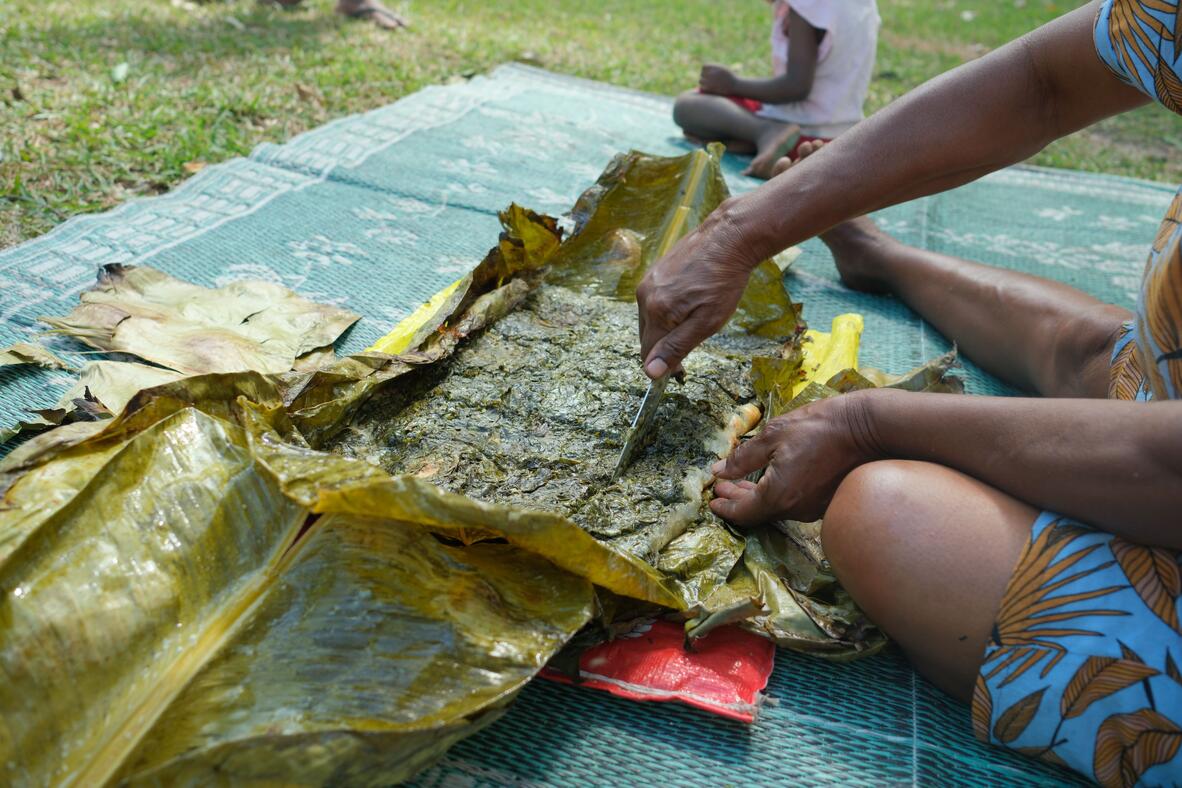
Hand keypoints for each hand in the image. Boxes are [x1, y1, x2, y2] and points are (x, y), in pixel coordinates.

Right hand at [636, 203, 759, 377]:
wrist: (728, 237)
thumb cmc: (724, 282)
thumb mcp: (706, 322)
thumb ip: (676, 347)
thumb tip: (650, 372)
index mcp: (656, 312)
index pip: (648, 353)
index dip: (664, 365)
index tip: (683, 369)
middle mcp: (645, 296)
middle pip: (647, 336)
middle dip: (665, 346)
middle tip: (694, 340)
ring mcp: (648, 280)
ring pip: (650, 318)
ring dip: (666, 326)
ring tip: (694, 316)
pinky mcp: (655, 270)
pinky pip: (654, 300)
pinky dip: (666, 308)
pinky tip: (689, 300)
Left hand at [699, 64, 737, 94]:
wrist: (736, 86)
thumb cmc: (730, 77)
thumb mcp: (723, 69)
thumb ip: (714, 68)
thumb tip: (704, 68)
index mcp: (715, 67)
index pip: (704, 66)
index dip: (705, 70)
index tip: (708, 74)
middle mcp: (712, 73)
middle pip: (702, 74)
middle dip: (704, 77)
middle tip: (709, 81)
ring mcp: (710, 81)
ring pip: (700, 81)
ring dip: (703, 83)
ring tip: (708, 85)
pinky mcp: (710, 89)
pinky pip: (702, 87)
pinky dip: (704, 88)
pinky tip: (709, 89)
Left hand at [709, 391, 882, 525]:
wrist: (865, 428)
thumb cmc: (817, 427)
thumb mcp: (771, 435)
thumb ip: (742, 458)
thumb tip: (719, 471)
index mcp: (779, 496)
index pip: (743, 512)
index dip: (725, 507)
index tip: (711, 501)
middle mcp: (796, 510)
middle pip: (759, 512)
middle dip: (737, 499)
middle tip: (721, 488)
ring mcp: (814, 508)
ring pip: (776, 508)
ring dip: (756, 496)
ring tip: (740, 483)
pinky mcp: (826, 501)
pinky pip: (793, 503)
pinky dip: (776, 494)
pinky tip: (770, 481)